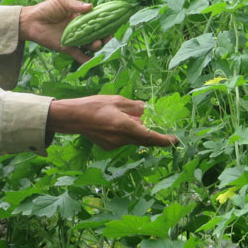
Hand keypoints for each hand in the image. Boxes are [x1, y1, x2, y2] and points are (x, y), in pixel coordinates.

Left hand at [19, 0, 105, 64]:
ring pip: (89, 45)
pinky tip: (92, 61)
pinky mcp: (67, 48)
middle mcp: (80, 29)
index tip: (112, 24)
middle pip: (96, 34)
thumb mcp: (62, 2)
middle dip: (104, 37)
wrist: (30, 21)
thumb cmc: (46, 8)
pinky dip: (86, 59)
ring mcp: (74, 39)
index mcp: (81, 17)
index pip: (97, 20)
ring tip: (96, 44)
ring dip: (96, 47)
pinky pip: (79, 55)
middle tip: (107, 38)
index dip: (105, 23)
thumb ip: (76, 5)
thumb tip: (91, 7)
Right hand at [46, 95, 178, 149]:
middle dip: (155, 136)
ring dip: (140, 132)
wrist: (72, 118)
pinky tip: (122, 123)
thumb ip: (134, 107)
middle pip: (144, 140)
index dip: (164, 140)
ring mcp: (115, 144)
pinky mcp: (109, 146)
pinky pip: (125, 140)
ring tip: (138, 119)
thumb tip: (148, 110)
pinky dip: (129, 133)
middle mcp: (122, 139)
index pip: (150, 136)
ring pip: (134, 140)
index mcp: (125, 126)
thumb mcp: (117, 101)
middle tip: (165, 131)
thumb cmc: (93, 105)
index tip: (175, 140)